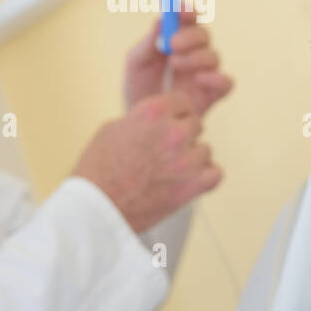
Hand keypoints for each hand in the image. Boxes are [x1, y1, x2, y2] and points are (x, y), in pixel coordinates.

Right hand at [74, 89, 222, 232]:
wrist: (95, 209)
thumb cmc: (97, 170)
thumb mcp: (112, 129)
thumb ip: (140, 119)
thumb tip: (155, 122)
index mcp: (152, 112)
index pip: (184, 101)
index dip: (176, 113)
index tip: (169, 124)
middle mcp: (173, 132)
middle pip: (196, 124)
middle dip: (183, 135)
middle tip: (164, 151)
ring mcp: (185, 160)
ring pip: (205, 150)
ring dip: (191, 158)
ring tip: (169, 170)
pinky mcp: (192, 186)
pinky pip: (215, 174)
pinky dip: (204, 178)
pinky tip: (188, 181)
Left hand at [122, 8, 233, 114]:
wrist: (142, 125)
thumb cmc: (138, 91)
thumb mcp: (136, 64)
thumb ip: (147, 44)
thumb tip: (159, 20)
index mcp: (176, 40)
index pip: (188, 19)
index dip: (188, 10)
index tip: (180, 9)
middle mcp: (194, 55)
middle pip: (204, 35)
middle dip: (190, 35)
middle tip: (173, 44)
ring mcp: (204, 75)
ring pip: (214, 56)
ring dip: (197, 56)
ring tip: (175, 64)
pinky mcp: (211, 96)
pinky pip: (226, 83)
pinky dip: (217, 78)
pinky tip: (199, 79)